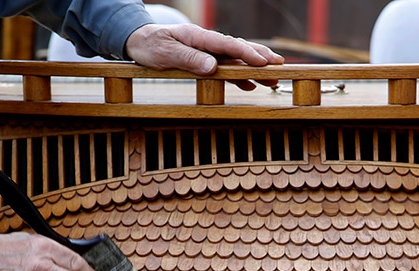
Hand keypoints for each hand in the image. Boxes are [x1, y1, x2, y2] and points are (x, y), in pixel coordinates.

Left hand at [124, 24, 283, 89]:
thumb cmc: (150, 45)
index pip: (228, 45)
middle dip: (260, 58)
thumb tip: (213, 67)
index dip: (247, 55)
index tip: (263, 63)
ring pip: (235, 59)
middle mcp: (206, 43)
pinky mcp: (204, 60)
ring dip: (254, 69)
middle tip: (279, 67)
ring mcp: (206, 51)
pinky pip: (226, 68)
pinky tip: (250, 85)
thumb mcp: (165, 53)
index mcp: (198, 37)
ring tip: (272, 79)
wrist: (138, 41)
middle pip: (238, 49)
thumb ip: (189, 59)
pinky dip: (240, 76)